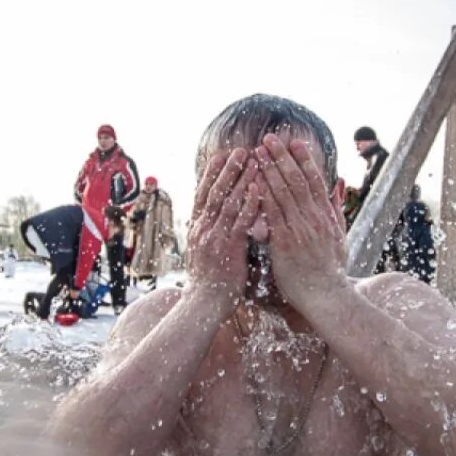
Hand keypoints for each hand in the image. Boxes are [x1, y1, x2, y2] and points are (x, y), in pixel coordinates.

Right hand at [184, 147, 258, 312]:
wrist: (204, 306)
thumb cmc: (208, 283)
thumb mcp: (202, 253)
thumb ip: (208, 235)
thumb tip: (213, 222)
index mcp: (197, 229)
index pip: (203, 195)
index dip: (212, 174)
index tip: (220, 156)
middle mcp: (203, 229)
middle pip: (214, 192)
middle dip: (227, 169)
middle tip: (239, 149)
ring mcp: (214, 237)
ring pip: (228, 202)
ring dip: (240, 179)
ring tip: (252, 159)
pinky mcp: (228, 248)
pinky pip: (240, 221)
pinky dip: (249, 203)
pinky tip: (258, 188)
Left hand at [255, 134, 348, 314]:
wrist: (325, 296)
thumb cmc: (330, 269)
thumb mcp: (340, 236)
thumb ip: (336, 208)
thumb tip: (338, 183)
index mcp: (326, 215)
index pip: (315, 180)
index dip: (304, 159)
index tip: (294, 142)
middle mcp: (314, 218)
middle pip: (297, 180)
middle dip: (282, 157)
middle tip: (269, 139)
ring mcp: (299, 229)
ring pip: (283, 193)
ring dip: (268, 170)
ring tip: (256, 153)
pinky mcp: (284, 242)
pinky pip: (271, 214)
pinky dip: (261, 196)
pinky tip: (251, 182)